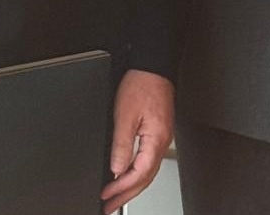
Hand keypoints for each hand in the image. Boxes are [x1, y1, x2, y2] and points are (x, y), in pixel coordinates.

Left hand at [100, 69, 174, 213]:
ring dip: (131, 187)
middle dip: (127, 195)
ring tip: (116, 198)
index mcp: (156, 139)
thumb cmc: (142, 85)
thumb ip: (121, 144)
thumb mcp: (124, 115)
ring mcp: (161, 138)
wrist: (152, 68)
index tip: (107, 195)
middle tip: (110, 206)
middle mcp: (162, 141)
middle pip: (145, 177)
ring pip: (148, 171)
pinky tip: (126, 176)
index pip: (139, 173)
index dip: (121, 188)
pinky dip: (136, 173)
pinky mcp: (157, 133)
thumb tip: (116, 168)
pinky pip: (148, 161)